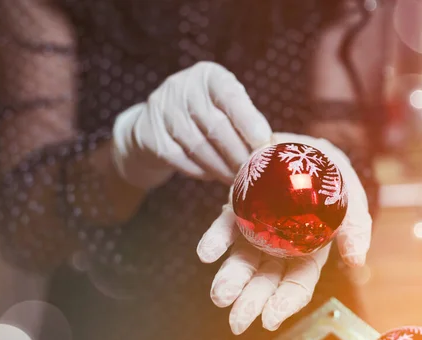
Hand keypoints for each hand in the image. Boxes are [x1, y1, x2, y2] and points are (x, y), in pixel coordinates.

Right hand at [111, 62, 270, 188]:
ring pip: (198, 146)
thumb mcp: (226, 107)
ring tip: (237, 180)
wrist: (154, 124)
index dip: (249, 121)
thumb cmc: (206, 116)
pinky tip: (213, 176)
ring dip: (222, 168)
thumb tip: (272, 149)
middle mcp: (182, 86)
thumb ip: (247, 120)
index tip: (263, 144)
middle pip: (215, 125)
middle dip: (238, 154)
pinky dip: (201, 171)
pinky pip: (180, 159)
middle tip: (255, 174)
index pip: (230, 96)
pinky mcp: (149, 134)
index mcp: (209, 75)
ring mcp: (161, 109)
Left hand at [197, 133, 371, 334]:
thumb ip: (355, 229)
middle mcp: (279, 248)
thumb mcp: (350, 199)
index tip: (269, 320)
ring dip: (230, 279)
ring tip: (220, 295)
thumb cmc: (330, 177)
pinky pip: (224, 229)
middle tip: (237, 322)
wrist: (300, 146)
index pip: (296, 284)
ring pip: (242, 261)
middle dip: (251, 301)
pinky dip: (214, 241)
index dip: (284, 303)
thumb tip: (357, 261)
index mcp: (308, 253)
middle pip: (265, 280)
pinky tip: (207, 253)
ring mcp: (256, 230)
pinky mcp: (237, 210)